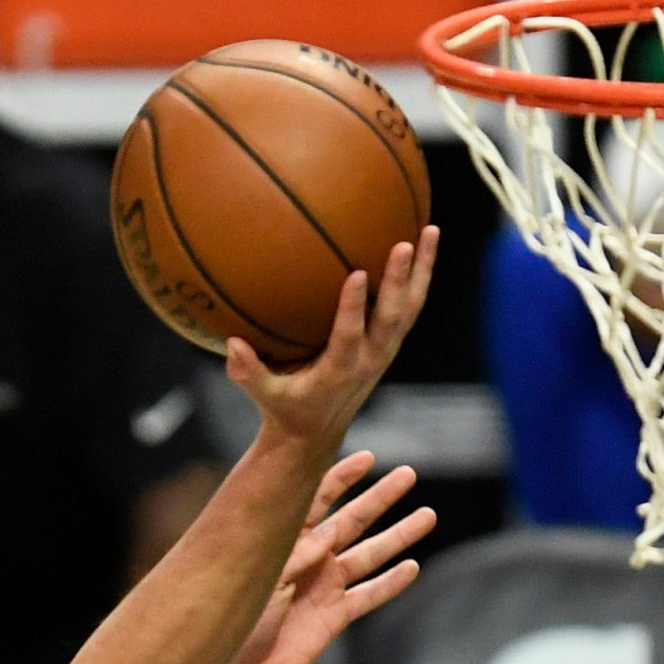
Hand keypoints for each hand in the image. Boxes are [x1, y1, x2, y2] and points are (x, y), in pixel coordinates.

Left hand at [215, 451, 433, 663]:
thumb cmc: (235, 617)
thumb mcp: (261, 578)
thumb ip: (294, 557)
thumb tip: (326, 538)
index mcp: (287, 540)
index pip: (318, 499)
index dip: (341, 477)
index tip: (367, 458)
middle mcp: (311, 557)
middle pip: (353, 520)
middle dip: (381, 497)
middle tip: (408, 475)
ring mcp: (326, 585)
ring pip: (370, 554)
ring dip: (398, 535)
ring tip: (427, 516)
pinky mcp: (335, 615)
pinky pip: (369, 595)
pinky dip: (391, 583)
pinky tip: (412, 567)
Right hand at [227, 226, 438, 449]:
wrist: (316, 433)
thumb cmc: (285, 408)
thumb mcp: (264, 395)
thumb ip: (248, 373)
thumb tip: (231, 343)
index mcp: (340, 370)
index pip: (350, 336)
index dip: (355, 307)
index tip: (358, 274)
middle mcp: (370, 358)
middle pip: (392, 317)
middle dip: (398, 281)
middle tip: (403, 244)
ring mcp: (384, 350)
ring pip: (411, 308)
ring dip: (423, 270)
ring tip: (431, 230)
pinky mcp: (389, 343)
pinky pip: (410, 307)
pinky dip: (418, 276)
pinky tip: (421, 242)